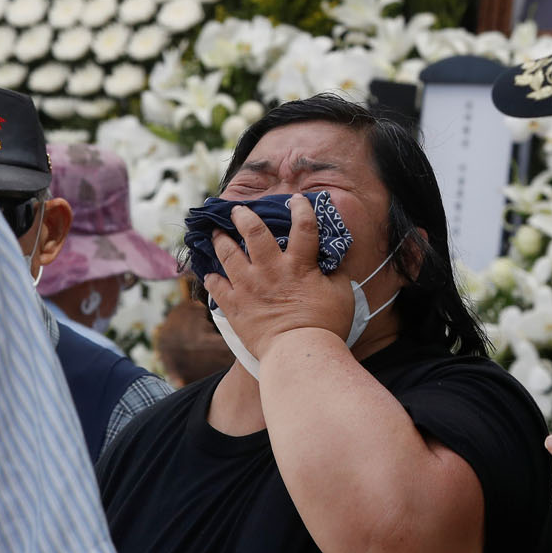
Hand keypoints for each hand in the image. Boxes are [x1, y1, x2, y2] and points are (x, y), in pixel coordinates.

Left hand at [202, 193, 352, 361]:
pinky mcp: (235, 307)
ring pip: (228, 256)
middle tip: (237, 210)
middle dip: (243, 217)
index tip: (295, 199)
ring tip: (216, 234)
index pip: (303, 227)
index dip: (301, 209)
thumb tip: (334, 261)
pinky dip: (212, 280)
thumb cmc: (326, 325)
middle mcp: (270, 270)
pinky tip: (209, 275)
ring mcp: (249, 287)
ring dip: (221, 242)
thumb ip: (336, 273)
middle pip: (253, 233)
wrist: (300, 353)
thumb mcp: (342, 294)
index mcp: (299, 264)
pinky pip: (217, 289)